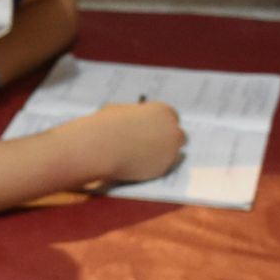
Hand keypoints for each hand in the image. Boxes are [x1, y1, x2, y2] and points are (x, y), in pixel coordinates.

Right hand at [67, 101, 184, 184]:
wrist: (100, 147)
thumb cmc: (106, 125)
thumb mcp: (121, 110)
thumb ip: (134, 115)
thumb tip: (133, 119)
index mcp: (164, 111)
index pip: (171, 118)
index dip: (162, 125)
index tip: (154, 131)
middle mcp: (172, 130)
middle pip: (178, 136)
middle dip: (168, 141)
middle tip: (155, 146)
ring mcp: (170, 151)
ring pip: (172, 155)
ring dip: (162, 155)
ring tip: (144, 157)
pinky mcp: (162, 169)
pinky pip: (160, 168)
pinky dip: (152, 168)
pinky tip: (137, 166)